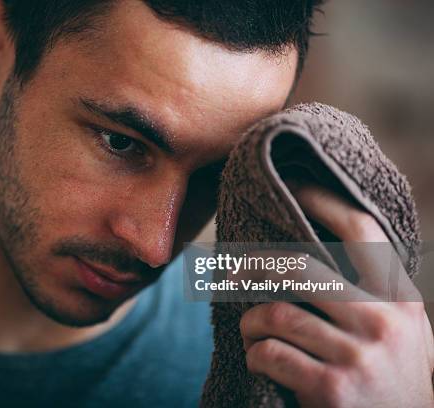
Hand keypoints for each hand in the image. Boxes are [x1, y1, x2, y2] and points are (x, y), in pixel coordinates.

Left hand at [239, 183, 433, 406]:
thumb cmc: (392, 379)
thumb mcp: (401, 330)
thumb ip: (371, 293)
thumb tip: (311, 246)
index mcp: (401, 298)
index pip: (360, 229)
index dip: (321, 201)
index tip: (289, 189)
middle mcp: (383, 321)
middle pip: (298, 268)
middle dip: (252, 266)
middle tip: (230, 273)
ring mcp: (358, 356)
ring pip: (274, 313)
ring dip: (250, 323)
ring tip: (251, 332)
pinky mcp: (331, 389)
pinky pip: (269, 354)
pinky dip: (254, 356)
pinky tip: (260, 363)